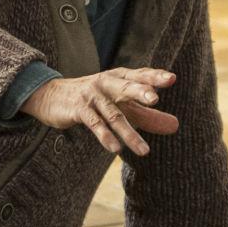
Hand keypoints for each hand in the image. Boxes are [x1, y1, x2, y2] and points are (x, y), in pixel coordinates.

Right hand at [24, 67, 180, 155]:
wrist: (51, 97)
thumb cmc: (93, 100)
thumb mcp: (121, 106)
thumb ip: (147, 115)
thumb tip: (176, 126)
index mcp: (119, 78)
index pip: (139, 75)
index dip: (154, 76)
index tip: (172, 79)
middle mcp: (106, 83)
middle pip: (125, 87)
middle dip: (140, 92)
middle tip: (155, 99)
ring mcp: (91, 95)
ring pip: (113, 114)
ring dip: (128, 133)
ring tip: (144, 151)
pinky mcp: (78, 109)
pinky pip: (94, 124)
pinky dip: (105, 136)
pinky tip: (116, 149)